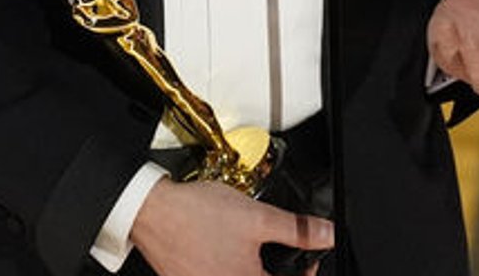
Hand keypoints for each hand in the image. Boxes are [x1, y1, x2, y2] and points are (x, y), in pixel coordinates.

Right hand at [130, 178, 332, 275]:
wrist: (151, 210)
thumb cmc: (196, 214)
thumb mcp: (257, 217)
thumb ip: (297, 230)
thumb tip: (327, 234)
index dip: (306, 274)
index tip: (308, 259)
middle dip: (274, 269)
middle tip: (277, 251)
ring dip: (248, 266)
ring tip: (248, 248)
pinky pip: (213, 275)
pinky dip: (223, 266)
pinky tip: (221, 250)